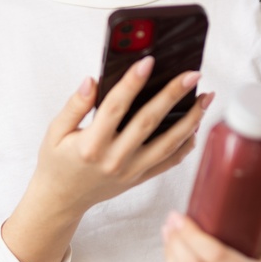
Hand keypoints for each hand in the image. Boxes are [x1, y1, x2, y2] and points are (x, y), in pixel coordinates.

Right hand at [30, 56, 212, 218]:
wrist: (61, 200)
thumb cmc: (57, 162)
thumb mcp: (55, 131)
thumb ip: (74, 106)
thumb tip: (92, 81)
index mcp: (90, 144)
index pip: (115, 107)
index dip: (132, 82)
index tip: (148, 61)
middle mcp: (114, 159)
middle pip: (149, 122)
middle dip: (173, 95)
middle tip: (193, 74)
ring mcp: (130, 171)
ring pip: (167, 144)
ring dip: (190, 119)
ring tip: (205, 98)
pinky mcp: (139, 178)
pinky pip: (169, 162)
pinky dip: (186, 145)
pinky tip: (196, 127)